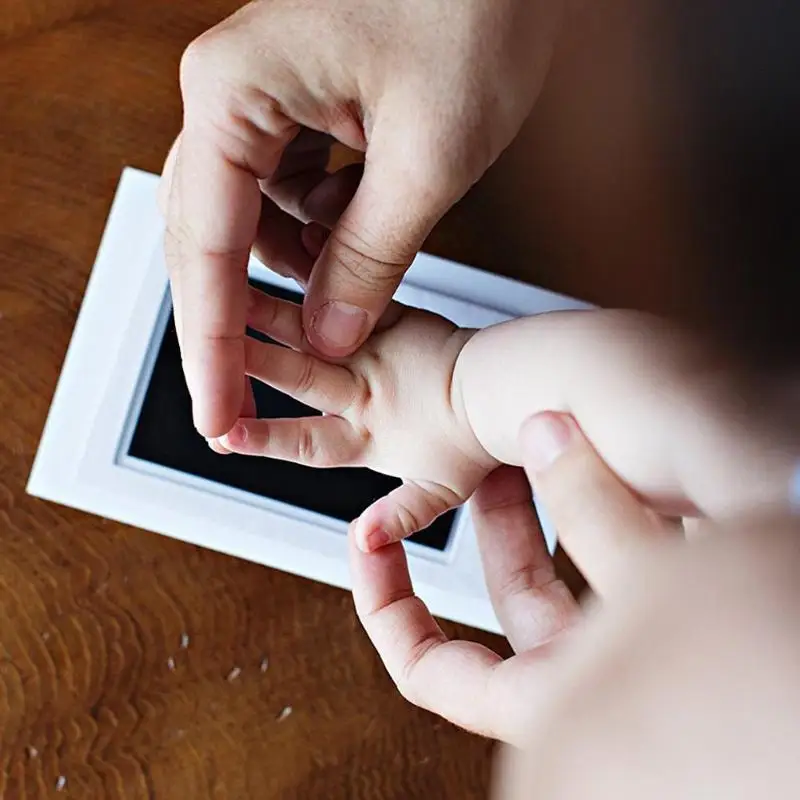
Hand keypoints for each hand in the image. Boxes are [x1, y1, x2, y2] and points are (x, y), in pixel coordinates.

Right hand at [159, 0, 567, 436]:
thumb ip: (369, 259)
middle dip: (236, 320)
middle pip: (208, 238)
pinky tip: (362, 230)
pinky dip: (322, 232)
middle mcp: (231, 92)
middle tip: (244, 400)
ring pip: (253, 219)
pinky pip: (291, 192)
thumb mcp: (429, 159)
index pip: (206, 248)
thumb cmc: (478, 8)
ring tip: (347, 290)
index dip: (212, 348)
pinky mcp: (301, 105)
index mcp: (234, 92)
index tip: (216, 416)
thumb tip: (331, 336)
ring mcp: (263, 97)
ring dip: (296, 268)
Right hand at [216, 287, 496, 550]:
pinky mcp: (391, 316)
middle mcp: (362, 388)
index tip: (222, 433)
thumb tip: (363, 540)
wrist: (504, 389)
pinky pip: (352, 288)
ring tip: (227, 291)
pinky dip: (320, 267)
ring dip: (266, 310)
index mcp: (367, 433)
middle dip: (246, 359)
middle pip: (295, 374)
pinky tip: (294, 241)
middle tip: (202, 342)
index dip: (264, 437)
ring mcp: (373, 348)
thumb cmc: (475, 437)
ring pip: (309, 327)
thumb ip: (400, 513)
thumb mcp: (441, 493)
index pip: (306, 440)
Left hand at [349, 412, 679, 743]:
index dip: (384, 603)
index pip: (427, 670)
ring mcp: (633, 654)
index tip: (369, 540)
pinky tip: (625, 469)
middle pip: (507, 593)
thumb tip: (547, 438)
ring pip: (572, 574)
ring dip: (558, 506)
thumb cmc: (754, 686)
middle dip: (494, 514)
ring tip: (551, 442)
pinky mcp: (681, 622)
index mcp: (549, 704)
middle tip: (482, 455)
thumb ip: (593, 512)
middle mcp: (584, 684)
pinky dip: (620, 517)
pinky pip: (629, 565)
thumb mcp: (652, 588)